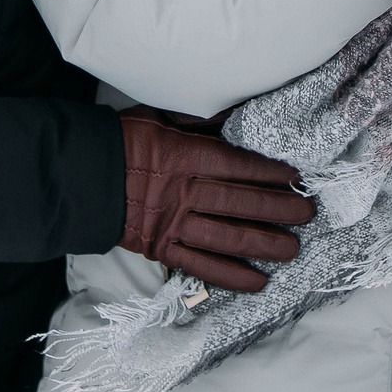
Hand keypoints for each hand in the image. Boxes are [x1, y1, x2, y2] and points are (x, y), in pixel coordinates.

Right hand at [118, 108, 315, 292]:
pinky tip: (258, 281)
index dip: (271, 172)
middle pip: (239, 204)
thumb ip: (204, 118)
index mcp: (186, 157)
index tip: (296, 176)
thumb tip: (242, 110)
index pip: (238, 166)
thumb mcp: (164, 117)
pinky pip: (202, 267)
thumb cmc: (126, 140)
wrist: (84, 175)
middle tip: (307, 213)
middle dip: (278, 210)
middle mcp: (184, 193)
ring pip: (226, 238)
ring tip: (292, 249)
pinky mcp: (163, 248)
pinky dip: (231, 276)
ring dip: (263, 245)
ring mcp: (174, 225)